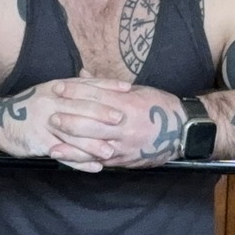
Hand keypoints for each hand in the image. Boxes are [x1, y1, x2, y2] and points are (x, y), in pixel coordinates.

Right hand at [0, 80, 128, 172]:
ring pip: (73, 134)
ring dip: (94, 144)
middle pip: (81, 108)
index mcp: (58, 88)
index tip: (127, 89)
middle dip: (103, 114)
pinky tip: (95, 167)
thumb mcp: (49, 92)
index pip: (86, 85)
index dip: (107, 86)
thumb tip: (93, 78)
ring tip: (112, 151)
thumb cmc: (30, 107)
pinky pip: (63, 153)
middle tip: (123, 120)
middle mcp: (52, 102)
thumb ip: (71, 88)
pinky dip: (80, 162)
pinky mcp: (39, 141)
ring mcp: (44, 122)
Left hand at [47, 77, 186, 167]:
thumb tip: (82, 73)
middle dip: (68, 120)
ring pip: (93, 146)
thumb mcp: (137, 90)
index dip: (75, 92)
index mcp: (128, 104)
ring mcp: (124, 145)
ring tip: (52, 143)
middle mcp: (125, 126)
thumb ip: (107, 85)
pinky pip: (100, 162)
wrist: (183, 131)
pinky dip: (83, 161)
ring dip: (71, 146)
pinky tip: (68, 160)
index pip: (96, 97)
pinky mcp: (125, 160)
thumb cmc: (159, 106)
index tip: (58, 88)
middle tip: (50, 115)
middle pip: (90, 123)